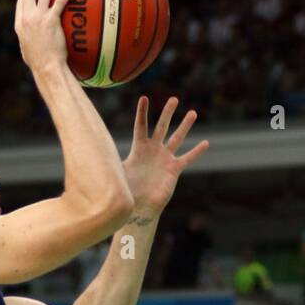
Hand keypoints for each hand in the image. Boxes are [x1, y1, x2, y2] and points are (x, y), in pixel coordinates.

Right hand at [15, 0, 76, 74]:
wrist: (46, 68)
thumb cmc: (39, 64)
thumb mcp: (27, 50)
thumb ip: (28, 39)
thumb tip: (31, 38)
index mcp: (20, 25)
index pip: (21, 1)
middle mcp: (26, 18)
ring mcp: (38, 18)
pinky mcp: (51, 20)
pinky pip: (60, 1)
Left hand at [122, 97, 209, 219]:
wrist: (139, 207)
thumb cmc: (127, 190)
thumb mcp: (119, 173)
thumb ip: (113, 161)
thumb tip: (99, 153)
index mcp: (139, 149)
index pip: (141, 126)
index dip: (142, 113)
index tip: (144, 97)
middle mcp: (153, 150)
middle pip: (161, 127)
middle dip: (167, 113)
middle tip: (173, 99)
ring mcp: (165, 158)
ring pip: (177, 138)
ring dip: (184, 126)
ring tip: (192, 113)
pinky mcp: (174, 169)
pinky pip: (187, 158)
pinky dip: (196, 152)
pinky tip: (205, 143)